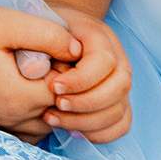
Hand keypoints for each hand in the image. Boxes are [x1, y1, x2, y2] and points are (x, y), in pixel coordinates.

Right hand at [0, 5, 80, 142]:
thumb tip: (79, 50)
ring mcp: (1, 124)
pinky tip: (27, 87)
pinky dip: (36, 113)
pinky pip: (29, 129)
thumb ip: (48, 35)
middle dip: (61, 84)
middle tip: (46, 55)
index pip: (66, 90)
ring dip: (49, 99)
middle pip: (59, 109)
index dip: (68, 66)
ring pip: (47, 123)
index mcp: (18, 98)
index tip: (54, 45)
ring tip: (36, 69)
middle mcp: (11, 119)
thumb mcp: (10, 22)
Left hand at [43, 4, 132, 143]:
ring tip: (54, 118)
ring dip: (86, 122)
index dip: (80, 80)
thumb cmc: (45, 30)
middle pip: (120, 87)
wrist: (54, 32)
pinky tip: (72, 129)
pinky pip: (121, 124)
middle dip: (85, 103)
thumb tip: (39, 69)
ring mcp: (119, 81)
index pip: (104, 61)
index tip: (53, 86)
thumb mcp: (40, 26)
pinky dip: (99, 133)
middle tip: (55, 105)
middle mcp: (117, 57)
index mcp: (99, 35)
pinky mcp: (117, 101)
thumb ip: (42, 43)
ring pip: (119, 109)